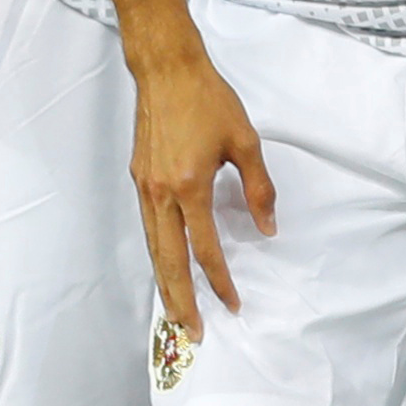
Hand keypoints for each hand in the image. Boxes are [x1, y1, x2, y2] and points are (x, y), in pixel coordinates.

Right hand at [131, 47, 276, 324]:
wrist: (166, 71)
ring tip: (176, 314)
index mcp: (189, 186)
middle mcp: (160, 194)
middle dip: (181, 301)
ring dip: (164, 285)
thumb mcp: (245, 141)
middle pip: (168, 262)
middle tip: (192, 334)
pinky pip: (148, 229)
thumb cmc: (209, 101)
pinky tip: (166, 269)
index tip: (234, 304)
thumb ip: (259, 187)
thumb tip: (268, 227)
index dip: (220, 280)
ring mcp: (144, 189)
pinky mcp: (138, 180)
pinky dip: (156, 256)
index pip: (206, 248)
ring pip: (153, 249)